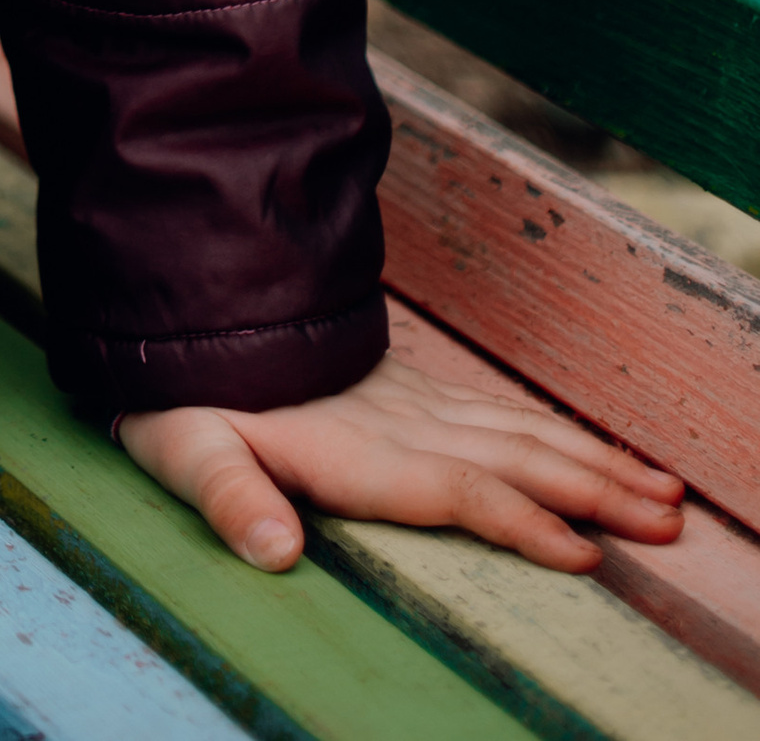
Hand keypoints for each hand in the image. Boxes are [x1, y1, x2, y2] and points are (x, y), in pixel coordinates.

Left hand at [119, 347, 685, 572]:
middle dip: (594, 489)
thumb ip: (228, 498)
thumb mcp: (184, 446)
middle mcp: (398, 420)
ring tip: (660, 488)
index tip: (585, 553)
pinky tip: (583, 445)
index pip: (458, 488)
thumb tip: (273, 551)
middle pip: (514, 456)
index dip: (520, 521)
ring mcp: (408, 398)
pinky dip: (553, 431)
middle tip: (669, 519)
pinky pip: (497, 411)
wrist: (186, 297)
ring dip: (591, 458)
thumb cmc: (181, 391)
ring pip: (517, 430)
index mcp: (356, 447)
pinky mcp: (405, 385)